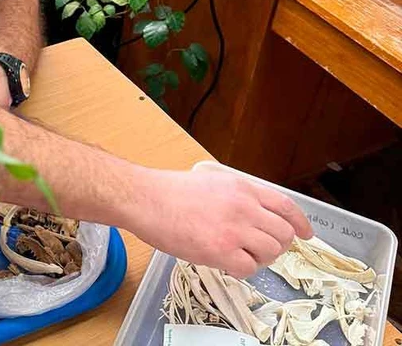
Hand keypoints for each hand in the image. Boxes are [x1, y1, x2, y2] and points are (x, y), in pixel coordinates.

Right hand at [126, 168, 313, 278]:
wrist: (145, 199)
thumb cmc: (168, 192)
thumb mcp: (212, 182)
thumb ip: (238, 196)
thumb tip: (255, 216)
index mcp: (243, 188)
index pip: (286, 207)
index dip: (300, 223)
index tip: (305, 234)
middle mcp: (244, 207)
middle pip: (282, 234)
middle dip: (276, 245)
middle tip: (260, 250)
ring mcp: (234, 229)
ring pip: (269, 252)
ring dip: (258, 258)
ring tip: (237, 255)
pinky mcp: (220, 251)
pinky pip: (248, 268)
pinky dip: (241, 269)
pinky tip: (225, 262)